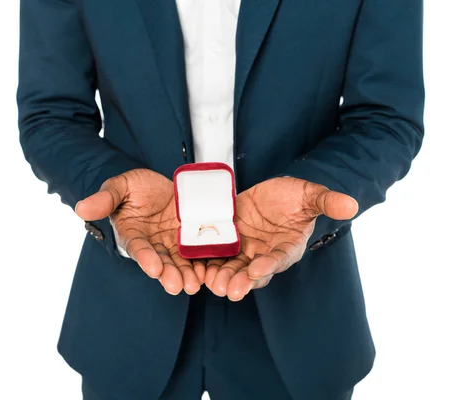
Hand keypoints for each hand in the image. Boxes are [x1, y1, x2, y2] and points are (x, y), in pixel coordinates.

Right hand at [75, 169, 204, 294]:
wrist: (161, 182)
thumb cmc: (136, 187)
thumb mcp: (120, 186)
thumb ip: (105, 198)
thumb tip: (81, 208)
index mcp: (133, 234)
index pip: (138, 248)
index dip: (145, 258)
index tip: (153, 268)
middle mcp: (153, 243)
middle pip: (161, 261)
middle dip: (169, 274)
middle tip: (177, 286)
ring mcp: (173, 242)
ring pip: (179, 262)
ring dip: (186, 274)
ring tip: (193, 284)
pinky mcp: (191, 238)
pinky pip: (197, 253)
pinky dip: (202, 263)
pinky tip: (208, 272)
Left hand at [205, 177, 357, 300]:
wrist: (272, 193)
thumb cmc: (294, 197)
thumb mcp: (310, 194)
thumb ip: (326, 201)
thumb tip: (352, 205)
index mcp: (287, 247)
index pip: (279, 258)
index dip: (269, 264)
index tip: (258, 269)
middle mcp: (264, 254)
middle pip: (252, 272)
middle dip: (241, 281)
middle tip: (229, 291)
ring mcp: (244, 249)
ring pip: (232, 268)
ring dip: (222, 277)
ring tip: (212, 284)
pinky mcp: (228, 241)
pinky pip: (216, 255)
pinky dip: (207, 262)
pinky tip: (198, 268)